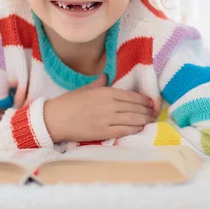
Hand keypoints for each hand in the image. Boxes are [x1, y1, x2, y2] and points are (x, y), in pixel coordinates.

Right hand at [43, 74, 158, 142]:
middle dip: (147, 110)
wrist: (55, 119)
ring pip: (132, 119)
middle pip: (134, 108)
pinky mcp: (104, 132)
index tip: (151, 102)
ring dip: (144, 120)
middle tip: (154, 112)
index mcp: (105, 92)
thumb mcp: (85, 89)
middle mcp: (109, 104)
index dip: (144, 100)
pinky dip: (134, 129)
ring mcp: (107, 119)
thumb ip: (98, 83)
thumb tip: (106, 76)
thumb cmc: (68, 102)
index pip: (131, 96)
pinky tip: (140, 128)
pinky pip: (124, 130)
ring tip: (151, 120)